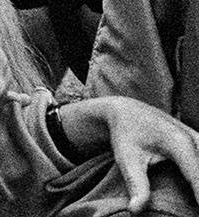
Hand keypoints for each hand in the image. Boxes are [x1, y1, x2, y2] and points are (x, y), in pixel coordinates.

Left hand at [67, 97, 198, 212]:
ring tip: (195, 203)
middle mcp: (194, 138)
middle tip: (195, 207)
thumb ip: (136, 185)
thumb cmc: (126, 136)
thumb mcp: (127, 159)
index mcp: (178, 142)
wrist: (126, 111)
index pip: (197, 176)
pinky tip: (195, 189)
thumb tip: (135, 211)